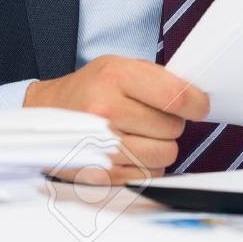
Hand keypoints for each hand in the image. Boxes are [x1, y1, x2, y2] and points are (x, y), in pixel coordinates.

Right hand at [25, 55, 209, 184]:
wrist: (43, 114)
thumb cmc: (89, 88)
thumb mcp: (119, 66)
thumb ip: (157, 78)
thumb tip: (196, 99)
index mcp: (115, 77)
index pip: (176, 96)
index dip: (197, 104)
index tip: (199, 106)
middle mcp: (106, 110)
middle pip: (172, 129)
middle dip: (169, 124)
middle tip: (150, 117)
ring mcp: (101, 145)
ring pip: (164, 155)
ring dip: (159, 147)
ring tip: (139, 134)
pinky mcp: (99, 173)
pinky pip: (148, 175)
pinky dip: (146, 166)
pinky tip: (129, 151)